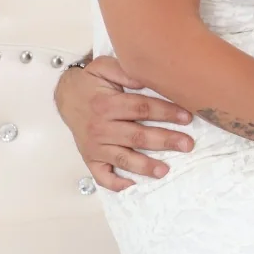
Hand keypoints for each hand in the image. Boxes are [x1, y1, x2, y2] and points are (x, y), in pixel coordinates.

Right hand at [54, 53, 194, 191]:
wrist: (66, 97)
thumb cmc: (90, 83)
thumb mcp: (104, 67)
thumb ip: (125, 71)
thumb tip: (146, 79)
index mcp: (106, 104)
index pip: (141, 109)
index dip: (166, 112)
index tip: (186, 117)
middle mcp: (100, 128)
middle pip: (137, 136)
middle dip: (164, 141)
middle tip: (187, 144)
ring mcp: (95, 146)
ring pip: (123, 159)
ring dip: (145, 166)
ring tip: (164, 170)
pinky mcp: (90, 159)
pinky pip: (102, 176)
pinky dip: (116, 184)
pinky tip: (133, 185)